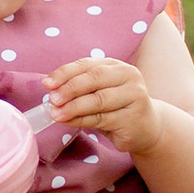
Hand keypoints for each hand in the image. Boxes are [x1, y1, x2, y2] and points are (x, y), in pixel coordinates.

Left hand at [44, 56, 158, 156]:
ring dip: (73, 107)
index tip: (47, 83)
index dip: (65, 73)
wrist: (146, 127)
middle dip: (69, 89)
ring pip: (98, 100)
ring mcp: (135, 96)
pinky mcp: (134, 117)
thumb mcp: (97, 93)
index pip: (87, 65)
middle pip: (94, 79)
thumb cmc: (115, 108)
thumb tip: (51, 91)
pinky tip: (68, 122)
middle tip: (52, 100)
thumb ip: (78, 89)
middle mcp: (129, 76)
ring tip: (55, 113)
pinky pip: (103, 119)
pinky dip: (82, 120)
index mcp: (116, 66)